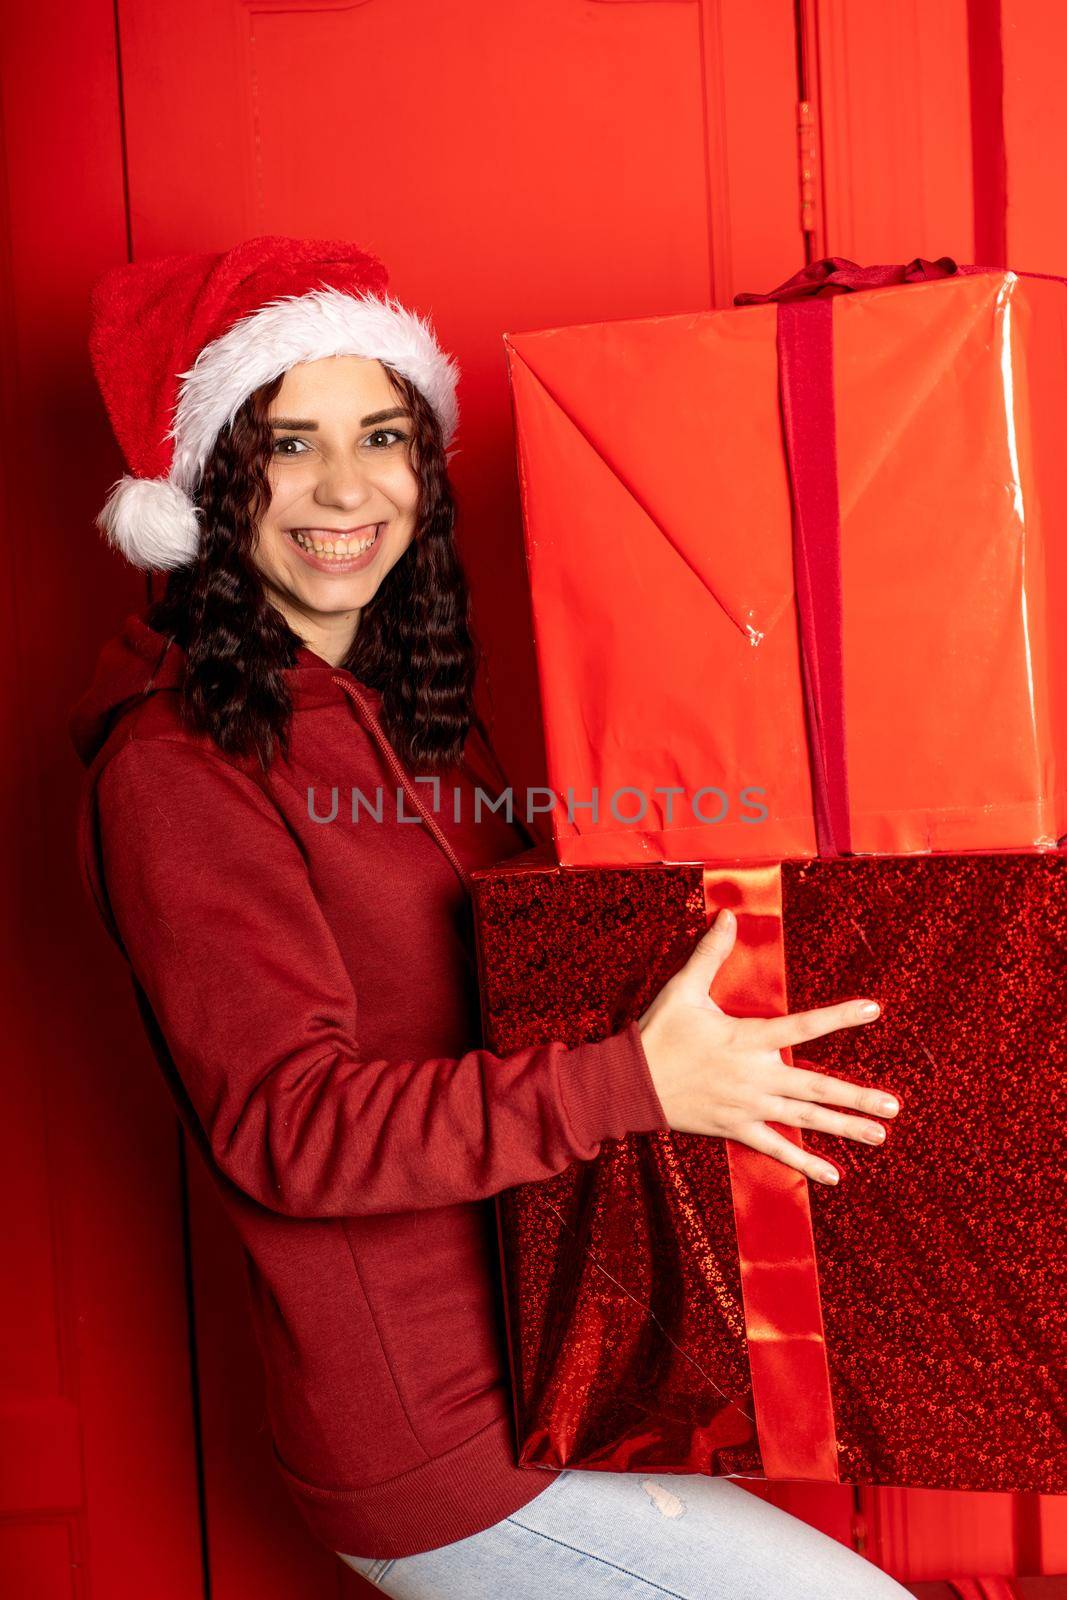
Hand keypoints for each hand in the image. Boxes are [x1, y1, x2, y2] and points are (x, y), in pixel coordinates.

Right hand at [636, 908, 898, 1185]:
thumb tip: (728, 915)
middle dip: (857, 1096)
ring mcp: (749, 1107)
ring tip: (879, 1135)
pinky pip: (776, 1150)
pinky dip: (805, 1164)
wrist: (630, 1083)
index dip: (840, 1017)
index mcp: (748, 1039)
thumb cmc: (659, 1033)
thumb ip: (710, 953)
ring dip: (844, 1127)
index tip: (874, 1009)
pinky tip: (834, 1175)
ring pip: (805, 1119)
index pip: (803, 1026)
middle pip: (816, 1087)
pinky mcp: (736, 1129)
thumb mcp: (683, 989)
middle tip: (893, 1106)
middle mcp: (756, 1076)